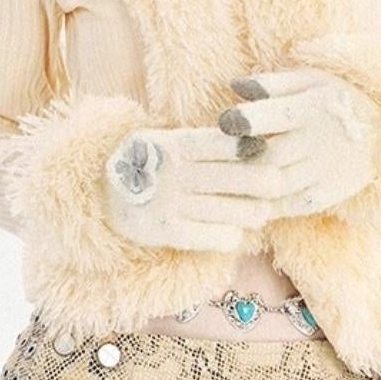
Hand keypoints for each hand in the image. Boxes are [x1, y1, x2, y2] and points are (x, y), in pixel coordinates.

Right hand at [100, 116, 309, 249]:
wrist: (100, 195)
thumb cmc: (148, 166)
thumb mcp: (167, 144)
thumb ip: (203, 144)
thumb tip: (256, 143)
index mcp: (176, 145)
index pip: (220, 143)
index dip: (248, 148)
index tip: (269, 151)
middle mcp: (175, 173)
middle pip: (232, 177)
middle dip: (263, 182)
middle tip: (279, 186)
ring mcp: (170, 203)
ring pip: (227, 209)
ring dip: (252, 212)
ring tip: (261, 211)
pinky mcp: (166, 231)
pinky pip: (210, 236)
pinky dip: (228, 236)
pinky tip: (233, 233)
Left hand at [218, 65, 380, 217]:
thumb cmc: (339, 96)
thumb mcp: (312, 80)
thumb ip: (272, 84)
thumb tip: (234, 86)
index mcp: (314, 108)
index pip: (275, 115)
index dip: (246, 121)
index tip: (224, 122)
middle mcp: (320, 141)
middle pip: (270, 157)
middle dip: (240, 160)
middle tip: (214, 160)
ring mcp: (326, 171)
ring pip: (278, 185)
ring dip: (249, 186)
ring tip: (224, 182)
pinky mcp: (329, 194)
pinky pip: (292, 206)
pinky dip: (268, 205)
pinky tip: (250, 198)